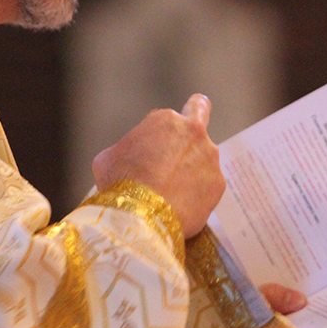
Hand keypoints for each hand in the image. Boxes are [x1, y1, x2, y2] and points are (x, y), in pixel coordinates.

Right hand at [92, 94, 225, 236]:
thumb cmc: (119, 182)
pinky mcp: (218, 184)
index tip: (167, 138)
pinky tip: (182, 206)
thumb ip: (127, 150)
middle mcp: (195, 133)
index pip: (179, 112)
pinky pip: (208, 186)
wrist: (141, 215)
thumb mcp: (108, 158)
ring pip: (205, 160)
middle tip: (181, 154)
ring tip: (174, 193)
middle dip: (194, 133)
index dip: (173, 126)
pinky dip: (198, 194)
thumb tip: (130, 160)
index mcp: (167, 120)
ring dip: (193, 170)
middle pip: (200, 123)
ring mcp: (210, 158)